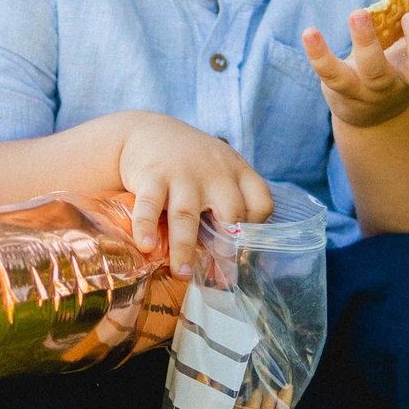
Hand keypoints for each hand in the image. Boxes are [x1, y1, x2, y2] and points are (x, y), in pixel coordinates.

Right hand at [116, 113, 274, 275]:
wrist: (148, 132)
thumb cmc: (190, 164)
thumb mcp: (218, 175)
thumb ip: (226, 210)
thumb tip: (227, 268)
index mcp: (238, 172)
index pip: (262, 203)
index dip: (256, 230)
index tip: (242, 251)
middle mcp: (215, 172)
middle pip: (230, 213)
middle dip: (225, 249)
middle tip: (219, 276)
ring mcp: (183, 173)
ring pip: (187, 216)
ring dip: (184, 248)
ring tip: (181, 274)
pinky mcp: (152, 175)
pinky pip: (150, 205)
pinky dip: (146, 228)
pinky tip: (147, 248)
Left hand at [301, 0, 408, 130]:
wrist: (370, 117)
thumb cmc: (395, 67)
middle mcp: (408, 78)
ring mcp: (377, 89)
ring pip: (375, 70)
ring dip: (367, 41)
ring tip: (357, 13)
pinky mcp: (345, 91)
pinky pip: (332, 74)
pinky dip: (319, 53)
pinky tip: (310, 32)